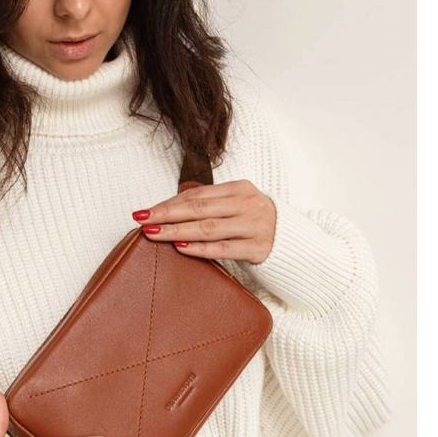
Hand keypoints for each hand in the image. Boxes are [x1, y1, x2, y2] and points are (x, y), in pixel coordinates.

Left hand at [131, 178, 276, 264]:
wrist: (294, 243)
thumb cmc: (256, 224)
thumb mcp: (237, 206)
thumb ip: (210, 205)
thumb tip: (168, 209)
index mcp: (240, 188)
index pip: (198, 194)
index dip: (169, 203)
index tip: (146, 210)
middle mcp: (248, 204)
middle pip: (199, 209)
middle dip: (167, 214)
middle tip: (143, 220)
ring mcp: (254, 226)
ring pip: (208, 228)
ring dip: (178, 230)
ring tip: (155, 233)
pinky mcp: (258, 248)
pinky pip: (223, 248)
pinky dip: (200, 248)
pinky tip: (181, 247)